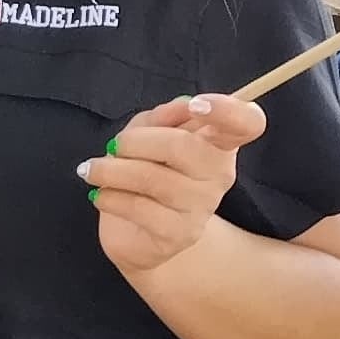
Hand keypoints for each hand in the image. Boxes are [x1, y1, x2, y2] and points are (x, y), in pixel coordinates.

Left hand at [83, 92, 262, 274]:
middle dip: (135, 141)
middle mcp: (219, 174)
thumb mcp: (147, 133)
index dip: (228, 110)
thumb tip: (182, 104)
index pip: (247, 123)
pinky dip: (110, 197)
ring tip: (93, 171)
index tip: (196, 106)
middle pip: (182, 146)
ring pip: (153, 178)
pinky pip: (139, 208)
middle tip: (113, 146)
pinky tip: (101, 196)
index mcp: (219, 142)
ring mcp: (202, 207)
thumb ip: (163, 116)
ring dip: (112, 170)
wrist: (138, 234)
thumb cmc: (146, 172)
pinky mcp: (179, 234)